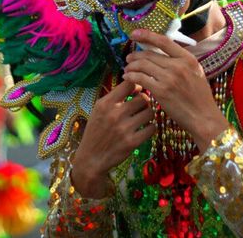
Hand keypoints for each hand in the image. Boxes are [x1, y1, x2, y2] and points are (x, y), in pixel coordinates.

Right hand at [70, 78, 154, 197]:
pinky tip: (144, 129)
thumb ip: (115, 96)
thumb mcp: (99, 109)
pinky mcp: (132, 143)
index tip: (136, 90)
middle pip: (143, 98)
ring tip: (142, 117)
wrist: (91, 159)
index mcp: (106, 103)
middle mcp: (115, 114)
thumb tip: (137, 85)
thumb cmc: (96, 131)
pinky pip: (152, 128)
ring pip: (149, 112)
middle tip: (141, 107)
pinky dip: (150, 127)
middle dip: (144, 101)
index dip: (136, 85)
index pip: (129, 84)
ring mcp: (124, 129)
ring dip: (148, 114)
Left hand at [124, 29, 229, 152]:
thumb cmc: (200, 97)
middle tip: (128, 58)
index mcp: (188, 58)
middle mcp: (178, 65)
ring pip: (143, 65)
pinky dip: (131, 76)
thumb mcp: (196, 72)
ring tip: (127, 69)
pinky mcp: (161, 91)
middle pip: (150, 54)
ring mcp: (169, 78)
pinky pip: (141, 78)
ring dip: (131, 66)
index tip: (135, 33)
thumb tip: (162, 53)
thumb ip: (181, 61)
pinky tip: (127, 78)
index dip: (147, 35)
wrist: (204, 118)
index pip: (164, 41)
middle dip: (135, 55)